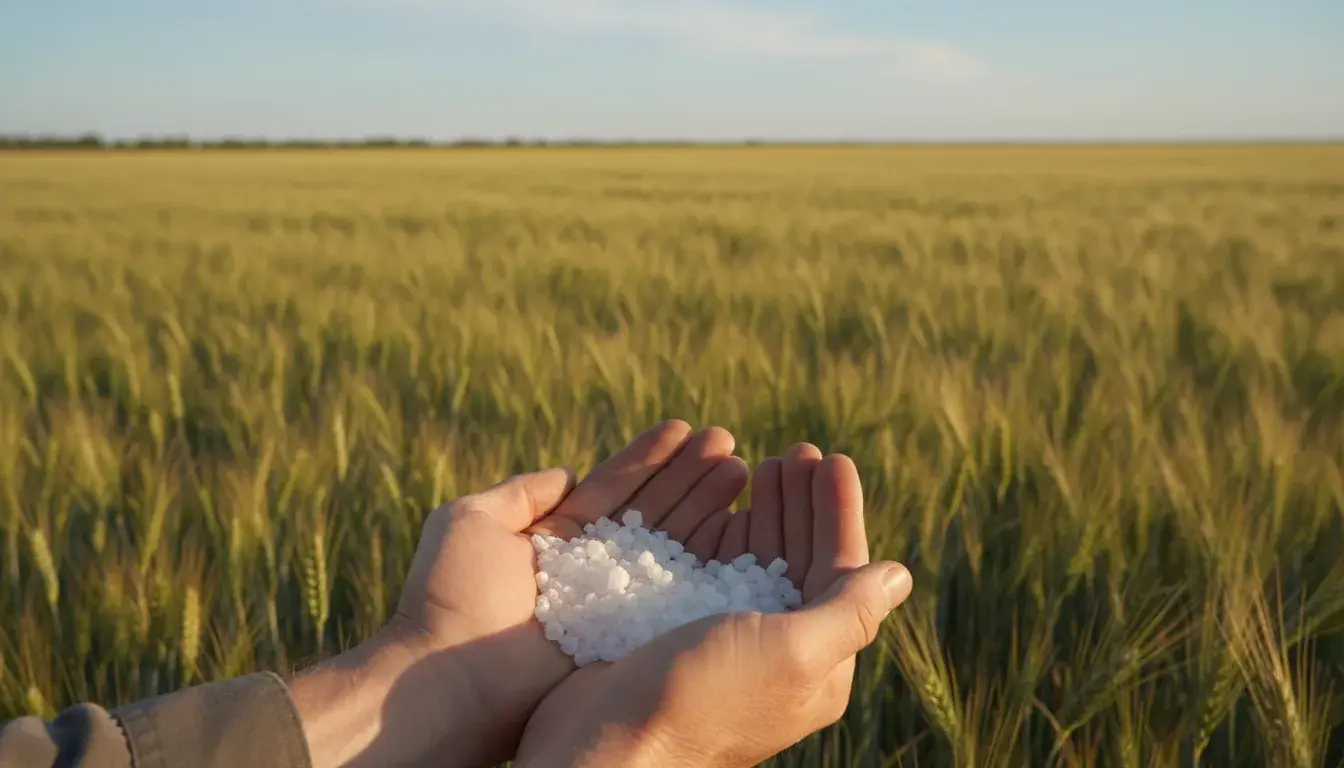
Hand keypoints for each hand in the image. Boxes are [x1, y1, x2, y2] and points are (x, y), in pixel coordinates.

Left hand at [288, 420, 750, 767]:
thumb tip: (568, 473)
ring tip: (742, 466)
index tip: (685, 428)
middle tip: (728, 442)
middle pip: (651, 511)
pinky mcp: (629, 637)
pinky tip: (737, 522)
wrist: (450, 677)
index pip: (614, 489)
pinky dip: (707, 556)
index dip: (650, 458)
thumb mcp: (472, 520)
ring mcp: (613, 605)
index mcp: (556, 540)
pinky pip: (675, 591)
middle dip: (689, 477)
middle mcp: (591, 571)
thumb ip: (523, 493)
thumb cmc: (451, 595)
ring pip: (670, 544)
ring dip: (705, 504)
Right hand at [514, 445, 913, 767]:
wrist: (606, 744)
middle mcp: (774, 654)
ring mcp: (722, 644)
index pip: (840, 573)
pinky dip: (714, 528)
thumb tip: (902, 574)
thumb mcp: (793, 652)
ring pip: (752, 560)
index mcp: (816, 665)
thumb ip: (850, 611)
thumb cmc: (706, 699)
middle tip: (794, 450)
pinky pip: (707, 568)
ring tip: (760, 463)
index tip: (833, 459)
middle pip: (797, 561)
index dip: (839, 513)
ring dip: (761, 510)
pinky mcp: (675, 632)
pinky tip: (714, 502)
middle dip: (800, 503)